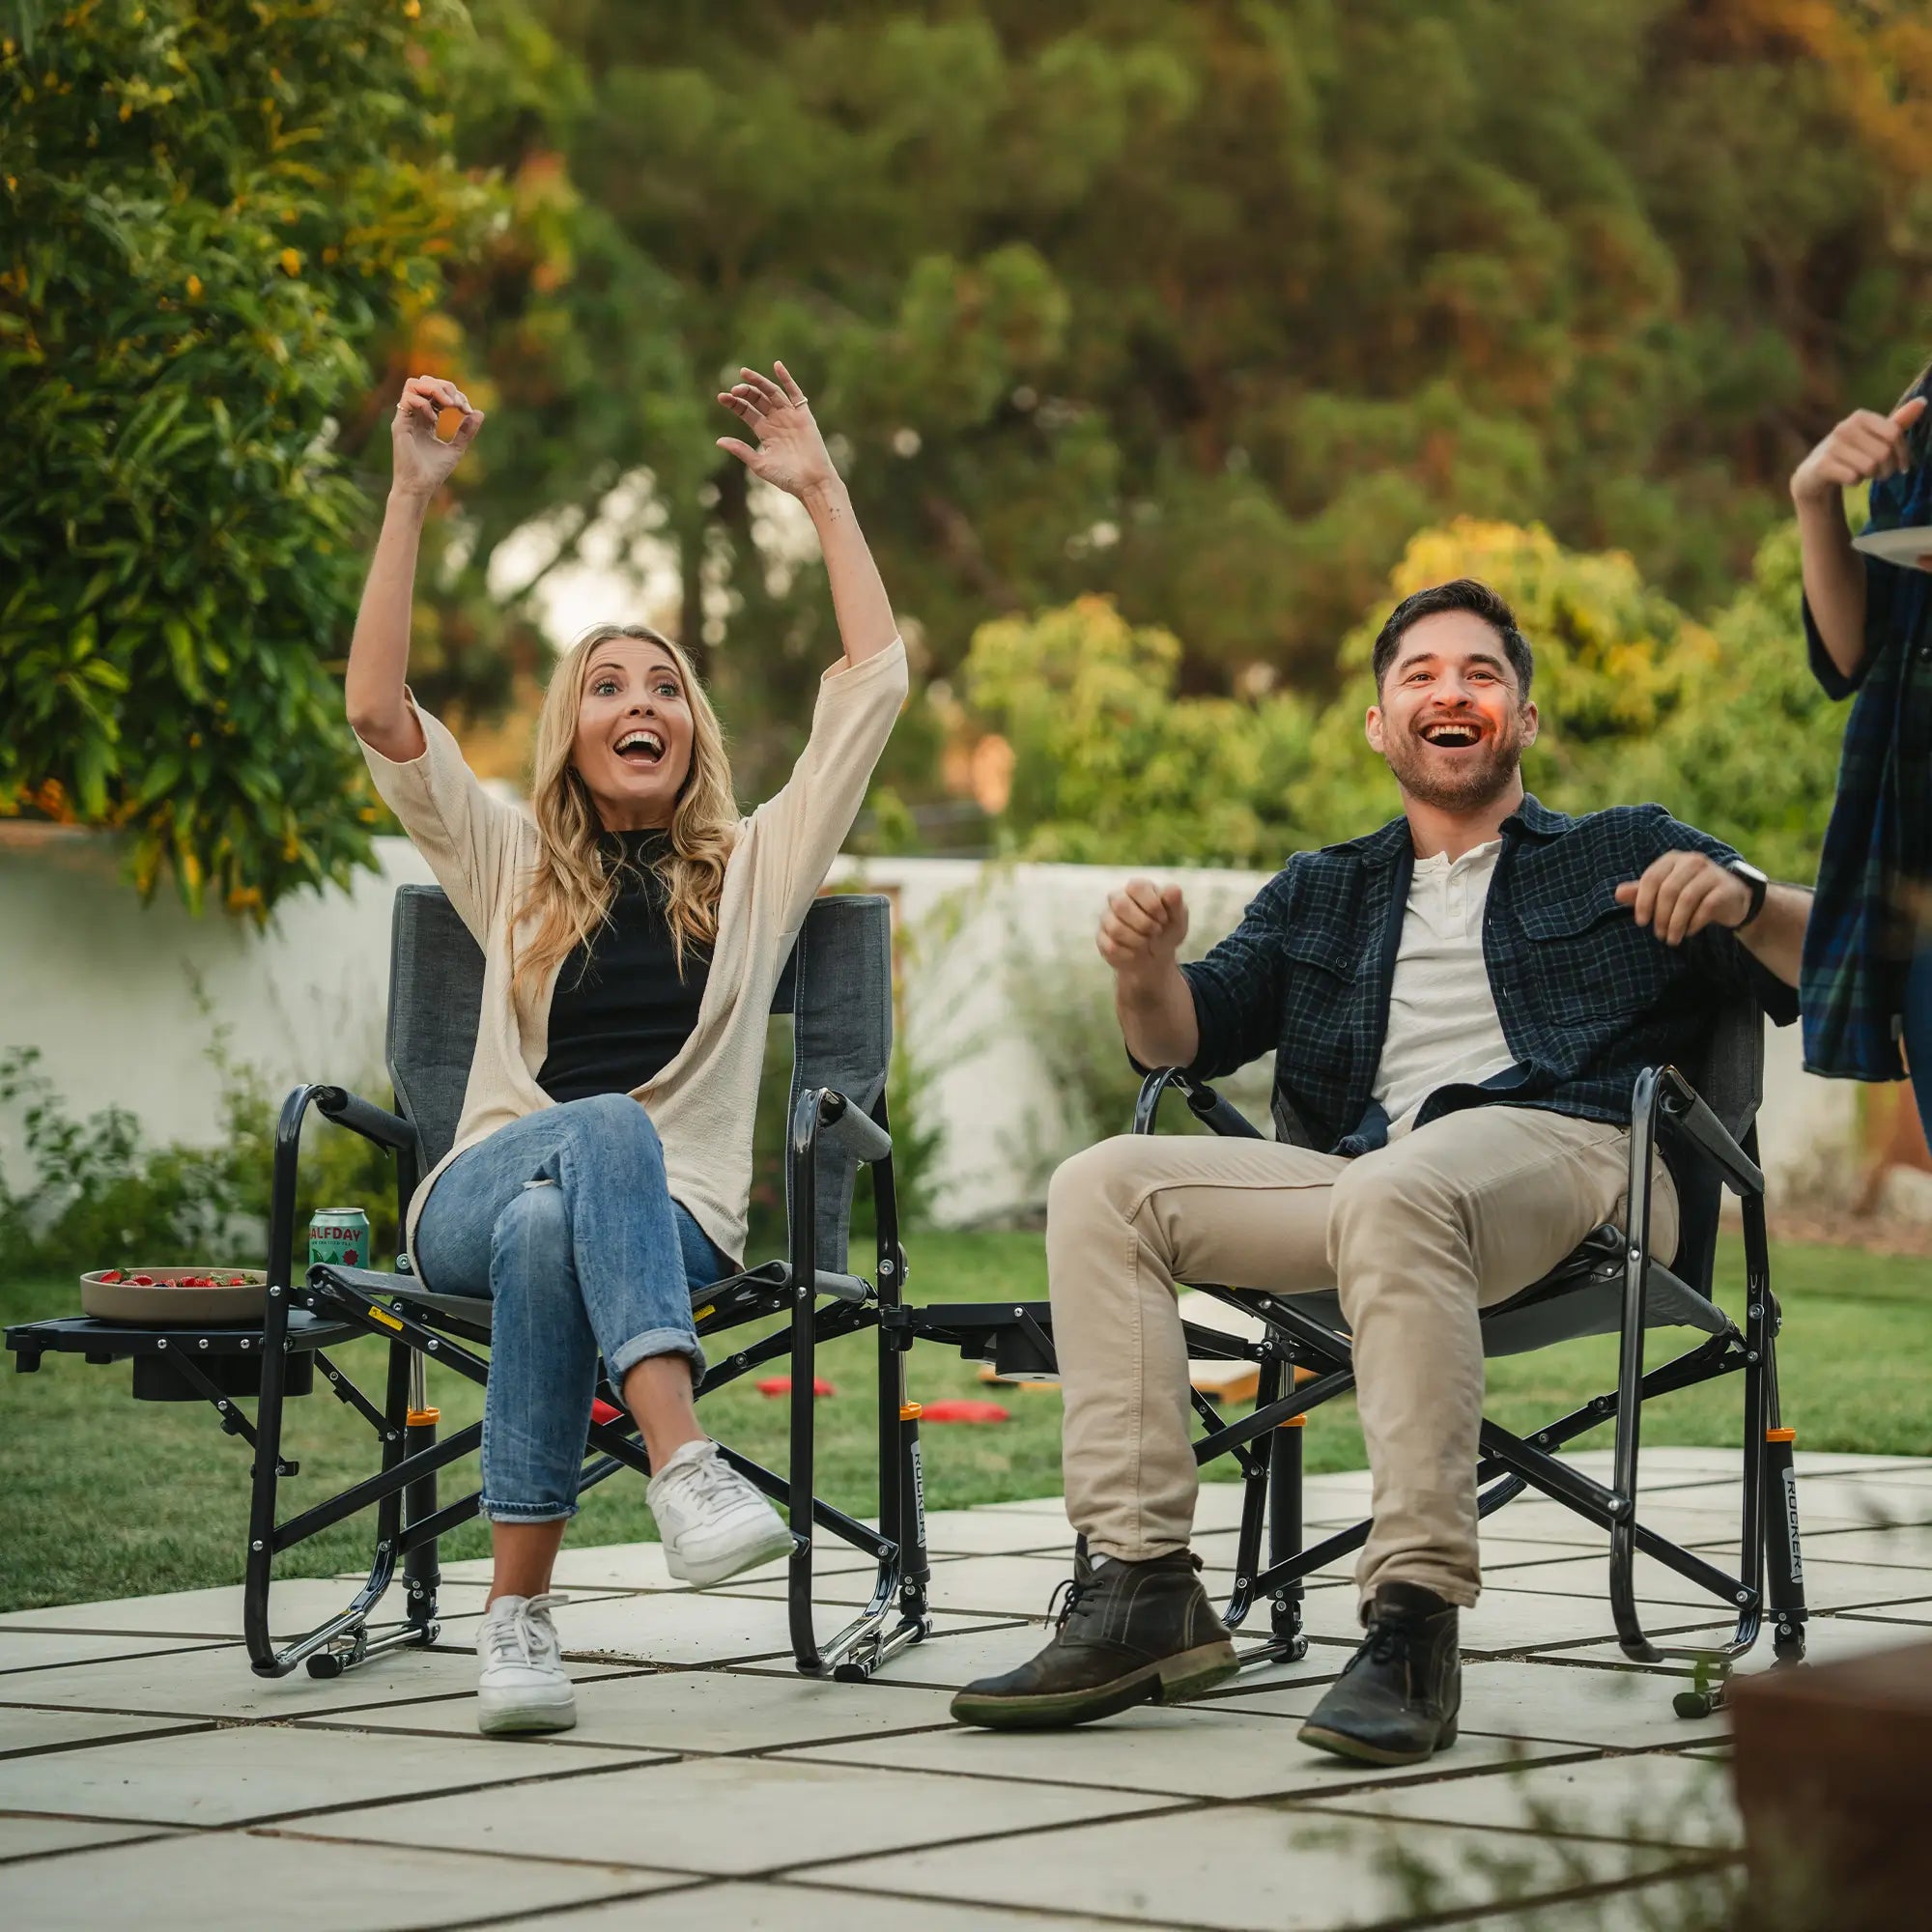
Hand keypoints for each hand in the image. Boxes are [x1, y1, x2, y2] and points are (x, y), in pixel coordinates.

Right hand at [391, 375, 482, 501]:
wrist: (420, 488)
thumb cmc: (434, 472)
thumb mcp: (456, 449)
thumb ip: (466, 431)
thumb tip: (479, 413)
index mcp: (427, 419)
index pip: (438, 393)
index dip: (455, 395)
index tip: (468, 410)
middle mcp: (415, 415)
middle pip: (425, 381)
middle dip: (445, 387)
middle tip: (459, 404)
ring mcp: (406, 418)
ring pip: (413, 384)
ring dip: (435, 389)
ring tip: (449, 405)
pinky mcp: (400, 424)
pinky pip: (407, 399)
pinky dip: (424, 403)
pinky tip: (435, 419)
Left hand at [715, 362, 837, 500]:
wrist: (811, 482)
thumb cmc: (787, 478)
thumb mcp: (759, 464)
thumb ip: (741, 450)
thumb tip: (718, 441)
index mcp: (764, 432)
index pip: (746, 411)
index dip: (734, 403)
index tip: (721, 397)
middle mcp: (776, 421)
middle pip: (757, 399)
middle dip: (745, 392)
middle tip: (734, 389)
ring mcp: (790, 416)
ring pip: (772, 393)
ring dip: (759, 382)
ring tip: (745, 374)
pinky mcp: (804, 415)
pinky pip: (795, 393)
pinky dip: (787, 379)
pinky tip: (777, 366)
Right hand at [1099, 880, 1188, 979]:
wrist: (1156, 956)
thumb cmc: (1167, 930)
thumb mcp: (1178, 918)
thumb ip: (1176, 903)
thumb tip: (1173, 889)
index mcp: (1137, 888)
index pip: (1136, 887)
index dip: (1151, 904)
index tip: (1164, 919)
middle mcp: (1117, 898)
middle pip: (1120, 905)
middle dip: (1144, 923)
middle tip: (1156, 931)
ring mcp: (1107, 918)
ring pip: (1115, 928)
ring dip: (1137, 940)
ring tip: (1147, 943)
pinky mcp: (1102, 938)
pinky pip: (1111, 947)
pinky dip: (1129, 953)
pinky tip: (1136, 953)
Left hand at [1614, 851, 1751, 946]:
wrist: (1732, 898)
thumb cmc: (1691, 894)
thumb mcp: (1664, 892)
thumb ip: (1641, 892)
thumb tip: (1617, 893)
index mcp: (1673, 859)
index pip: (1651, 878)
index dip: (1642, 901)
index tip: (1640, 922)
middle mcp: (1692, 861)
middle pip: (1668, 890)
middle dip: (1660, 916)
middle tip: (1658, 935)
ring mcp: (1711, 873)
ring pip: (1686, 899)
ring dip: (1676, 923)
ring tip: (1671, 939)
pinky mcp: (1726, 888)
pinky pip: (1706, 907)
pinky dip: (1694, 923)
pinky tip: (1689, 932)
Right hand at [1791, 395, 1925, 506]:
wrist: (1814, 474)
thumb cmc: (1851, 454)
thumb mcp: (1874, 437)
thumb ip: (1897, 422)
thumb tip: (1923, 401)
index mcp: (1860, 417)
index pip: (1895, 434)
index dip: (1904, 454)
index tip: (1903, 467)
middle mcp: (1844, 427)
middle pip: (1884, 452)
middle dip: (1887, 469)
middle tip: (1880, 474)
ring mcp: (1830, 446)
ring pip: (1869, 466)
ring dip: (1871, 476)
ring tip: (1863, 474)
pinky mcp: (1821, 465)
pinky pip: (1853, 477)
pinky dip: (1855, 483)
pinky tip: (1847, 479)